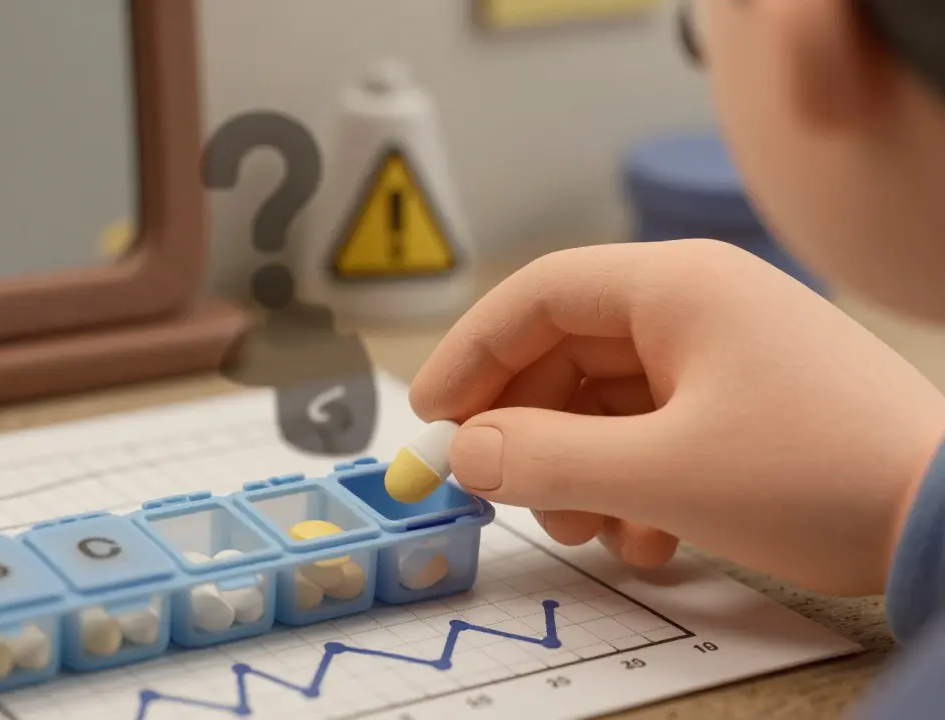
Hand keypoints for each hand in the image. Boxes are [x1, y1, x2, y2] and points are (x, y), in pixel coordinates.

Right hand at [409, 239, 944, 595]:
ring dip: (579, 469)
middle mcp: (698, 308)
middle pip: (566, 353)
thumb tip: (464, 453)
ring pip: (608, 402)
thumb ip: (545, 460)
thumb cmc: (818, 474)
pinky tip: (650, 537)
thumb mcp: (661, 473)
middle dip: (527, 429)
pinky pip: (655, 431)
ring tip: (588, 531)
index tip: (429, 415)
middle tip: (499, 490)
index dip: (471, 353)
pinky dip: (631, 482)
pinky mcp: (749, 406)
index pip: (538, 295)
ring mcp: (726, 357)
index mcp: (676, 288)